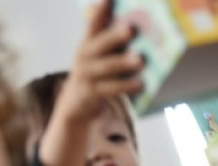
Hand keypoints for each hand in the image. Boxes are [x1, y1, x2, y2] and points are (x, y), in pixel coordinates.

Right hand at [54, 0, 144, 125]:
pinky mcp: (91, 92)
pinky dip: (126, 86)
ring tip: (140, 60)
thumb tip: (142, 31)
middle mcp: (84, 55)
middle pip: (99, 43)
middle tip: (130, 30)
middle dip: (114, 36)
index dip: (100, 10)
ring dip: (123, 63)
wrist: (75, 102)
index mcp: (88, 41)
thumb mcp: (99, 54)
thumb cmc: (96, 72)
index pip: (93, 22)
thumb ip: (113, 43)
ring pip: (106, 67)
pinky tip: (140, 84)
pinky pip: (110, 88)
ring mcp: (86, 74)